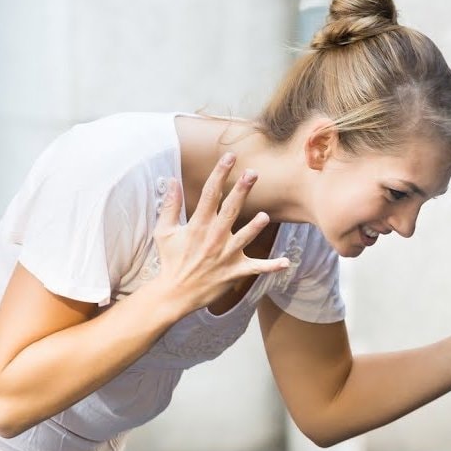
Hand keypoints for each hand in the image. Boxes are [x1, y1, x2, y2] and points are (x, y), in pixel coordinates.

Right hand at [150, 152, 289, 313]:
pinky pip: (256, 268)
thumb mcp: (164, 231)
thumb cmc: (171, 260)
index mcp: (198, 225)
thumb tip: (172, 180)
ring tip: (264, 216)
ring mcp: (225, 255)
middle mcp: (213, 238)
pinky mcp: (234, 271)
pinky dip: (271, 266)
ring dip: (254, 228)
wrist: (174, 292)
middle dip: (241, 191)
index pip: (210, 194)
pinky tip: (286, 262)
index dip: (220, 174)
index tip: (229, 157)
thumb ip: (171, 206)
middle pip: (230, 210)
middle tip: (253, 173)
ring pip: (244, 238)